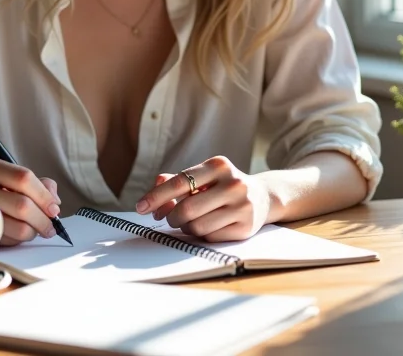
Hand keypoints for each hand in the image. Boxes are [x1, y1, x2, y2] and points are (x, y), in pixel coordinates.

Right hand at [0, 155, 60, 246]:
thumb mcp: (3, 175)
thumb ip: (32, 182)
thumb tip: (54, 199)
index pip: (24, 178)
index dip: (44, 195)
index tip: (54, 207)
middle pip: (22, 205)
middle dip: (43, 219)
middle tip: (50, 226)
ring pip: (16, 227)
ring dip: (32, 232)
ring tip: (34, 230)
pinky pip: (3, 241)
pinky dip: (15, 240)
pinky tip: (15, 234)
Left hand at [136, 156, 270, 241]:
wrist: (262, 196)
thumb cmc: (222, 185)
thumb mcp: (203, 176)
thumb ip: (176, 180)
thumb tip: (155, 186)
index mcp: (218, 165)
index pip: (180, 182)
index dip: (156, 196)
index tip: (140, 207)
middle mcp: (233, 183)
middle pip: (186, 208)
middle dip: (170, 216)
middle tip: (167, 218)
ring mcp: (242, 206)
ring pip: (197, 226)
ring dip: (185, 227)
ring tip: (189, 220)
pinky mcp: (246, 227)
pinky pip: (210, 237)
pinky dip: (201, 235)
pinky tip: (206, 226)